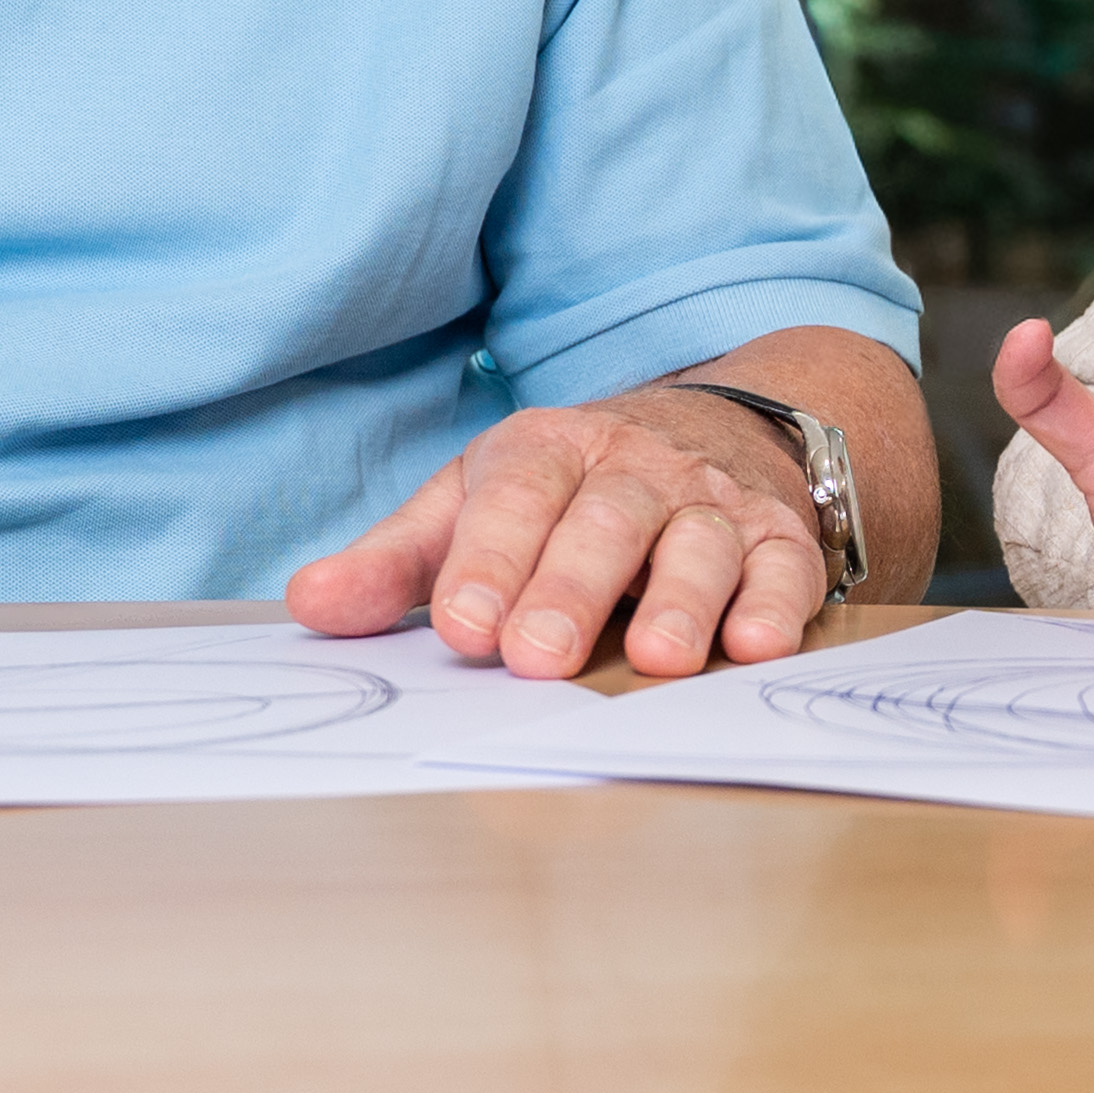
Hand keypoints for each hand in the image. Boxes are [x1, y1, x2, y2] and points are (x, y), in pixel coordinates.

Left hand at [286, 385, 832, 677]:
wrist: (710, 433)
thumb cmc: (567, 491)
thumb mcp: (473, 504)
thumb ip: (396, 564)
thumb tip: (310, 604)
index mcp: (547, 451)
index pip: (515, 497)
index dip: (489, 559)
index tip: (463, 626)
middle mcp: (634, 468)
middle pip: (606, 520)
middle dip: (573, 587)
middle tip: (540, 656)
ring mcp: (710, 502)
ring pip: (699, 542)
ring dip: (681, 600)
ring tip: (657, 659)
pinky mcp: (777, 536)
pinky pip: (783, 566)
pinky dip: (774, 605)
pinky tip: (754, 644)